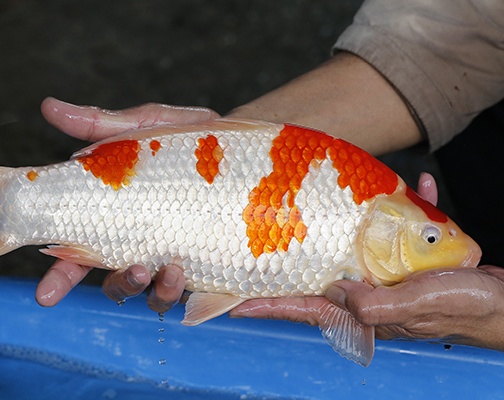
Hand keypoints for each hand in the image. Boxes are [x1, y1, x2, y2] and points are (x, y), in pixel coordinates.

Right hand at [35, 97, 217, 308]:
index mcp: (118, 220)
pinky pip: (200, 297)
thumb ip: (99, 125)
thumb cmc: (186, 140)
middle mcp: (143, 246)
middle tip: (133, 270)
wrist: (241, 150)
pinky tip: (202, 276)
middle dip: (119, 287)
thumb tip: (48, 106)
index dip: (60, 277)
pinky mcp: (209, 266)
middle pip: (116, 283)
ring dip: (158, 291)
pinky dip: (200, 299)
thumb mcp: (145, 126)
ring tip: (171, 269)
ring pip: (155, 294)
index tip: (47, 293)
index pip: (78, 254)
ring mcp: (175, 259)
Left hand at [232, 173, 503, 350]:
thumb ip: (376, 304)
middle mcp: (363, 291)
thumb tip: (338, 294)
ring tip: (325, 198)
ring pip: (348, 246)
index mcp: (361, 308)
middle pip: (313, 272)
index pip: (301, 305)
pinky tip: (414, 188)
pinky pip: (392, 231)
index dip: (266, 303)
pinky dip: (400, 210)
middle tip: (255, 237)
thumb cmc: (465, 307)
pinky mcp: (404, 259)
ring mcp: (381, 274)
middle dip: (286, 257)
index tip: (234, 300)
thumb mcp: (419, 304)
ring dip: (341, 224)